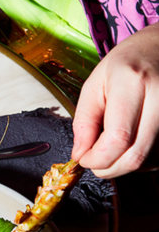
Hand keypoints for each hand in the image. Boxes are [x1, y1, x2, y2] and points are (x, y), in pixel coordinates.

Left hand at [71, 22, 158, 177]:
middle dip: (109, 168)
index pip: (117, 138)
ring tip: (111, 149)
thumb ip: (84, 121)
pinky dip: (142, 160)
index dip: (97, 158)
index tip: (83, 159)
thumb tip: (80, 154)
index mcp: (132, 82)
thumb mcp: (94, 84)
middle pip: (136, 155)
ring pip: (151, 160)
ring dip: (125, 165)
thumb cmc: (126, 63)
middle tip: (94, 163)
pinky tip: (130, 145)